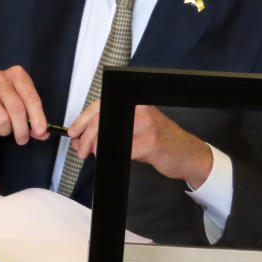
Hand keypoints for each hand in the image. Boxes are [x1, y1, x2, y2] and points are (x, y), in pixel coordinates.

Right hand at [0, 66, 48, 143]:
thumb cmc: (0, 102)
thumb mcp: (20, 104)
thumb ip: (33, 118)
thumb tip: (43, 133)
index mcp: (16, 74)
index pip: (31, 97)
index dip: (38, 116)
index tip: (41, 131)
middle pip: (17, 109)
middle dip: (22, 129)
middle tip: (22, 139)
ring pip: (2, 120)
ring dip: (6, 131)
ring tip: (3, 128)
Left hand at [69, 104, 213, 188]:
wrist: (188, 154)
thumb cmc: (162, 141)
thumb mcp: (137, 129)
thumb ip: (113, 128)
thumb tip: (84, 136)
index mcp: (136, 104)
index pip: (102, 106)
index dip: (83, 119)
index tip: (74, 132)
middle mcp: (141, 110)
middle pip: (102, 120)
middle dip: (86, 137)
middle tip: (80, 149)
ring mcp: (147, 126)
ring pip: (109, 135)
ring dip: (95, 147)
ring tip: (91, 154)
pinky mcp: (150, 143)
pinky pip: (123, 150)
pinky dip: (111, 155)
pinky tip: (110, 158)